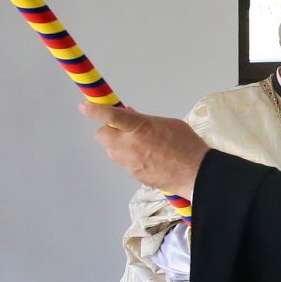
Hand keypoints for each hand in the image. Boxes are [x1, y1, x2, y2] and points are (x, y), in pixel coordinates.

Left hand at [80, 101, 208, 197]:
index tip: (84, 106)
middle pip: (102, 135)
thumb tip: (128, 114)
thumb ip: (144, 120)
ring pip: (111, 151)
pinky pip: (125, 162)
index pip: (110, 116)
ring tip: (140, 145)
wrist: (196, 173)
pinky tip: (148, 158)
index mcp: (139, 128)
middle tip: (122, 129)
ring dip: (119, 145)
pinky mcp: (134, 175)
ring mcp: (130, 163)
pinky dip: (131, 157)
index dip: (94, 110)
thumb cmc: (186, 144)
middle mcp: (129, 146)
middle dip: (108, 130)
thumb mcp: (167, 123)